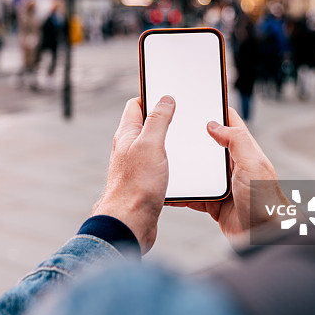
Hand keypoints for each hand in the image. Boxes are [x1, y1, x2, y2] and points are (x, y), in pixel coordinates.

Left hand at [92, 96, 174, 253]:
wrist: (130, 224)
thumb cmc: (136, 186)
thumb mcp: (150, 145)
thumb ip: (158, 120)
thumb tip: (164, 99)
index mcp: (127, 135)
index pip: (136, 105)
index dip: (152, 95)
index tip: (169, 91)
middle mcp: (129, 149)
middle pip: (146, 125)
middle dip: (164, 118)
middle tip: (183, 115)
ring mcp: (136, 167)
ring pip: (154, 147)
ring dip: (170, 142)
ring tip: (187, 140)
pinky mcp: (145, 183)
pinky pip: (159, 166)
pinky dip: (172, 162)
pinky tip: (183, 167)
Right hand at [176, 108, 287, 244]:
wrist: (264, 238)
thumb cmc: (265, 201)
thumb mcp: (253, 164)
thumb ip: (236, 141)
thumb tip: (213, 124)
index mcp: (244, 151)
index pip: (229, 122)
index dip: (214, 109)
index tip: (197, 98)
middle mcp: (233, 165)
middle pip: (208, 144)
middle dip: (192, 136)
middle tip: (172, 125)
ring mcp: (223, 185)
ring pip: (198, 169)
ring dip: (184, 165)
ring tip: (165, 155)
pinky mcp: (214, 203)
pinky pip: (194, 193)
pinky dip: (182, 191)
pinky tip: (169, 187)